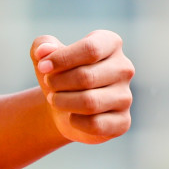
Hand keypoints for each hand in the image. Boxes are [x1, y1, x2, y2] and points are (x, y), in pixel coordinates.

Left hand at [30, 30, 133, 144]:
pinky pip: (95, 124)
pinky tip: (71, 116)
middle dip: (58, 82)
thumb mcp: (45, 56)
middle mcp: (124, 68)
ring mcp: (126, 96)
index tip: (42, 67)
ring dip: (63, 102)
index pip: (91, 49)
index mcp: (110, 43)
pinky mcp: (123, 122)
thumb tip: (44, 50)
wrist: (64, 106)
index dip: (62, 58)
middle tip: (49, 84)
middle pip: (87, 77)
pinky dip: (75, 122)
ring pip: (91, 103)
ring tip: (54, 99)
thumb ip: (42, 46)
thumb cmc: (58, 74)